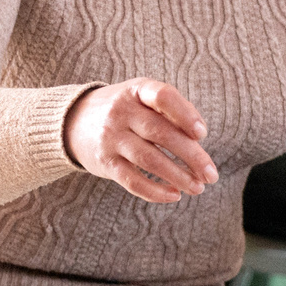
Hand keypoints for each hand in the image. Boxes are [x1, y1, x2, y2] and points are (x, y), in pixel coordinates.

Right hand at [63, 79, 218, 204]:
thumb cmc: (125, 111)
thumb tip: (199, 140)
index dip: (185, 114)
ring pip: (150, 160)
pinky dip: (156, 191)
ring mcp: (111, 138)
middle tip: (212, 174)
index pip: (163, 96)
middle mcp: (121, 112)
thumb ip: (172, 111)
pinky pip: (133, 181)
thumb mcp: (142, 98)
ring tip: (199, 187)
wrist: (73, 122)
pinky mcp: (106, 163)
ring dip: (179, 176)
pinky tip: (174, 195)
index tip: (202, 134)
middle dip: (192, 156)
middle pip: (161, 133)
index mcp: (137, 90)